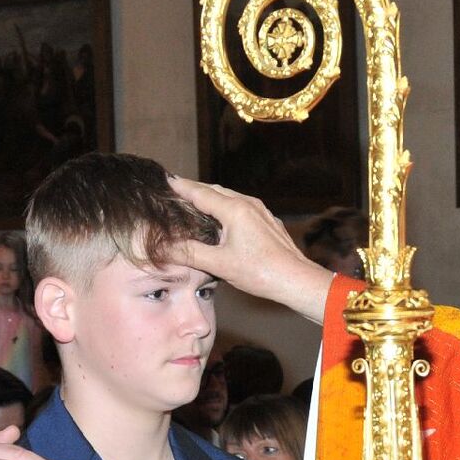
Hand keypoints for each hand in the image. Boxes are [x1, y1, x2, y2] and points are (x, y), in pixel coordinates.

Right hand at [168, 176, 335, 321]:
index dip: (181, 187)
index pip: (200, 193)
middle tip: (175, 190)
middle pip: (215, 190)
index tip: (165, 179)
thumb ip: (190, 253)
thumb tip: (164, 247)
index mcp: (234, 210)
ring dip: (211, 197)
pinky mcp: (267, 221)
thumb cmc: (261, 272)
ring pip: (229, 197)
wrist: (296, 280)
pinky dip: (226, 206)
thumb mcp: (219, 264)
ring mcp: (260, 211)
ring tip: (194, 201)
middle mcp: (248, 204)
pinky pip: (242, 206)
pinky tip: (222, 218)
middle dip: (194, 189)